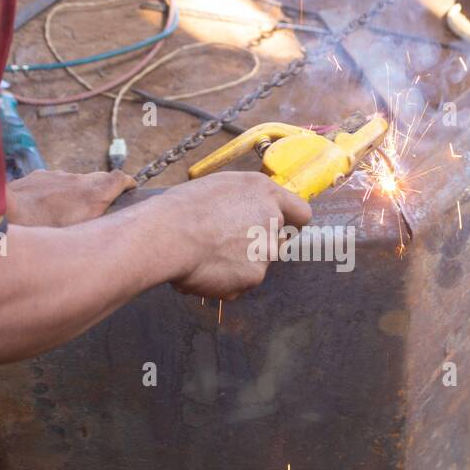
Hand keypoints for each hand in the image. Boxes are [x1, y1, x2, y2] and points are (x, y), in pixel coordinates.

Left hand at [5, 169, 134, 226]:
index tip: (132, 189)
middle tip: (105, 206)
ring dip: (78, 194)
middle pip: (100, 179)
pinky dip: (58, 193)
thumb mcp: (75, 235)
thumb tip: (106, 227)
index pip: (121, 178)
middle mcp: (79, 180)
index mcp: (93, 195)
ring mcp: (59, 176)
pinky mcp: (41, 176)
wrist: (3, 211)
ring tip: (69, 215)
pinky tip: (47, 210)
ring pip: (77, 182)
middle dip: (106, 189)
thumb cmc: (39, 229)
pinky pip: (56, 183)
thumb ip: (95, 226)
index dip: (128, 183)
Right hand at [157, 172, 311, 299]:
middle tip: (225, 243)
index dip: (289, 222)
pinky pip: (241, 282)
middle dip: (257, 244)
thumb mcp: (218, 187)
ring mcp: (266, 251)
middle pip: (277, 240)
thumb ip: (243, 199)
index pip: (300, 213)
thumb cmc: (183, 207)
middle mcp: (273, 220)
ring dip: (238, 262)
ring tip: (206, 254)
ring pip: (257, 262)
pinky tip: (204, 269)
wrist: (169, 236)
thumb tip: (245, 211)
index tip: (278, 227)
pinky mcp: (254, 276)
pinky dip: (225, 280)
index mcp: (265, 192)